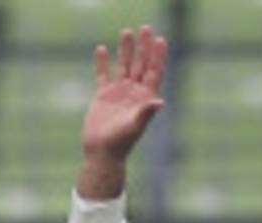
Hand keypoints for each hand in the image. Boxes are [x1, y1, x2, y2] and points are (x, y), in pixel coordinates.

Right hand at [79, 24, 167, 187]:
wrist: (101, 154)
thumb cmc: (120, 144)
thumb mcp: (134, 127)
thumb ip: (146, 113)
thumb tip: (159, 102)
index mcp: (144, 98)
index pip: (154, 72)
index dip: (158, 56)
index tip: (160, 40)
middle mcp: (133, 93)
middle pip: (140, 64)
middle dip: (143, 47)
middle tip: (145, 28)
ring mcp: (118, 93)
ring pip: (123, 66)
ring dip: (125, 49)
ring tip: (126, 31)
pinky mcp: (102, 96)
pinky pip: (103, 75)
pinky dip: (102, 62)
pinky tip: (101, 49)